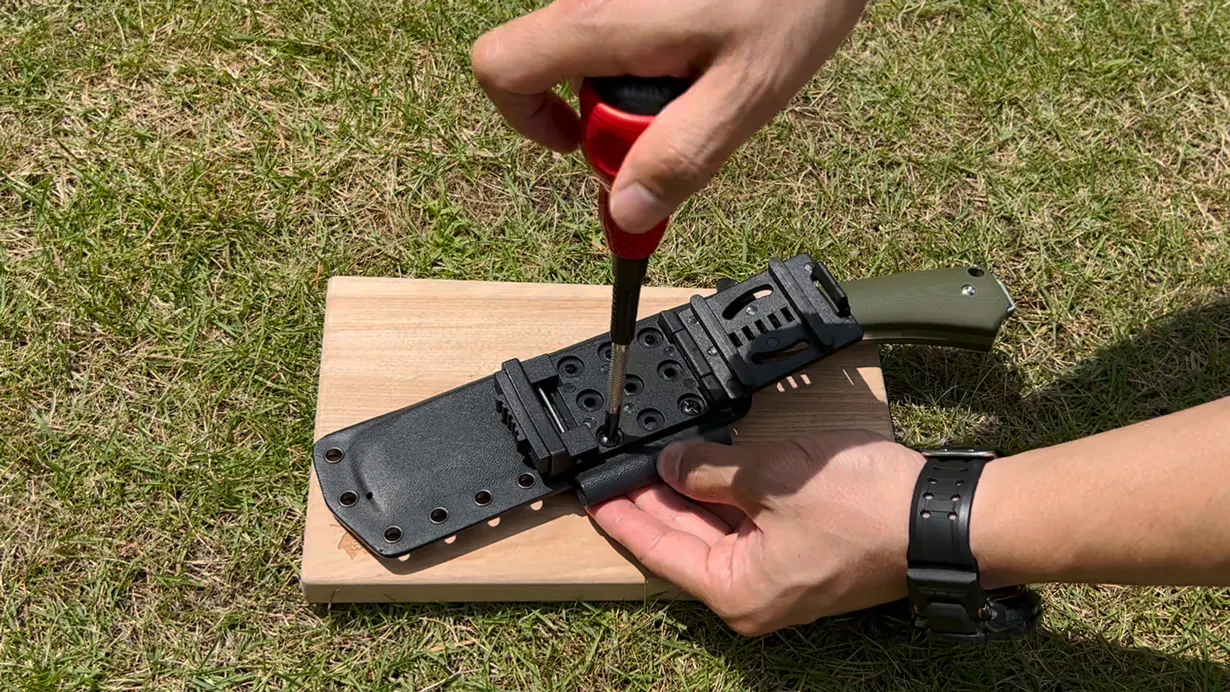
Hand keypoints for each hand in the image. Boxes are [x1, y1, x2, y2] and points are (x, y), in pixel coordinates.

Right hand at [470, 0, 867, 233]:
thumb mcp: (747, 90)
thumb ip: (682, 155)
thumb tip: (627, 212)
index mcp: (600, 21)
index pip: (501, 69)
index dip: (526, 120)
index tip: (582, 143)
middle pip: (554, 66)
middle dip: (610, 107)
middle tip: (685, 109)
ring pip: (594, 47)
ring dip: (639, 78)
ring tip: (712, 71)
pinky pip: (625, 24)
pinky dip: (656, 50)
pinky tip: (711, 44)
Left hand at [587, 430, 924, 635]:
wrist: (941, 519)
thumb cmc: (867, 512)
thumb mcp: (770, 478)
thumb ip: (709, 471)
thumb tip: (671, 466)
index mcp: (736, 591)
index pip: (659, 551)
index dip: (623, 517)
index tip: (594, 495)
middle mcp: (753, 595)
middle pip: (685, 542)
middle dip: (654, 501)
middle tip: (621, 466)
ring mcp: (778, 579)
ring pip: (716, 532)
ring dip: (690, 496)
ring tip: (658, 459)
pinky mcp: (801, 558)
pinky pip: (747, 528)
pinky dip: (726, 499)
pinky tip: (709, 469)